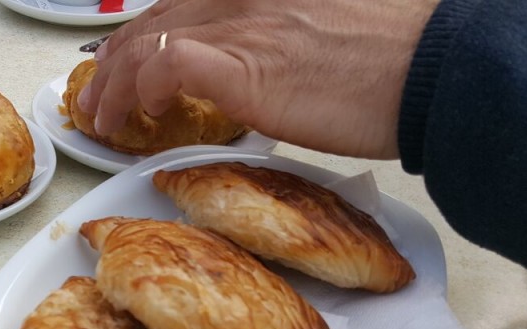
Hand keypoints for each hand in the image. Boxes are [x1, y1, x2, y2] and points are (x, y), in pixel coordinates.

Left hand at [76, 0, 437, 158]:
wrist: (430, 72)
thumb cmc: (389, 61)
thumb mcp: (321, 31)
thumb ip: (274, 39)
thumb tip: (252, 70)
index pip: (176, 6)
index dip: (137, 37)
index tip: (119, 64)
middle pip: (150, 23)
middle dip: (110, 63)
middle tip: (96, 98)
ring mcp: (239, 24)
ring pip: (145, 44)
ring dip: (112, 84)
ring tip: (101, 119)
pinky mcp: (241, 63)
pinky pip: (166, 66)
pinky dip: (141, 89)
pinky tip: (141, 114)